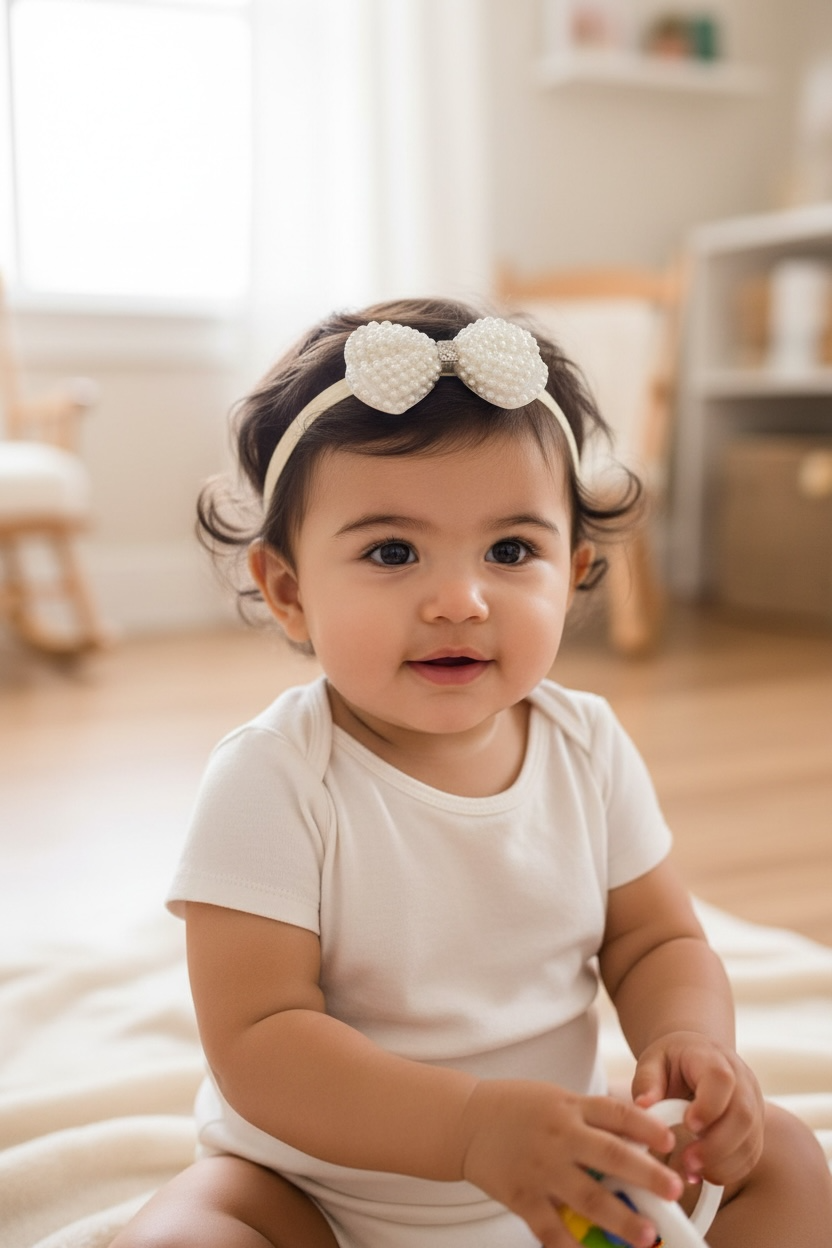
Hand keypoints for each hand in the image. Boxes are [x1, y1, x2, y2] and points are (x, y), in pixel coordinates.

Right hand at [458, 1080, 683, 1247]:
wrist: (464, 1120)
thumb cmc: (515, 1107)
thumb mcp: (557, 1099)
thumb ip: (592, 1117)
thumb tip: (638, 1138)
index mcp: (570, 1107)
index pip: (617, 1113)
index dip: (647, 1127)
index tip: (671, 1142)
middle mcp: (560, 1136)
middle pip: (611, 1155)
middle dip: (647, 1175)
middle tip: (674, 1190)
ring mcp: (541, 1168)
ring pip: (588, 1196)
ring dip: (620, 1218)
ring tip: (645, 1236)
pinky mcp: (522, 1196)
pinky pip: (550, 1228)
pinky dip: (570, 1247)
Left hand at [632, 1031, 764, 1186]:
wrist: (697, 1055)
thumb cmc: (672, 1060)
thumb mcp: (653, 1061)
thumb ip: (647, 1081)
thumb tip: (643, 1107)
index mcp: (713, 1058)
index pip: (722, 1079)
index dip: (709, 1106)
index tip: (688, 1126)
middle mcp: (742, 1081)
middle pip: (743, 1115)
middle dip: (717, 1145)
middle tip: (688, 1161)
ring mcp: (753, 1105)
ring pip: (750, 1140)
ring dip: (723, 1163)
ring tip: (692, 1171)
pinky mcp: (754, 1129)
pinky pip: (750, 1155)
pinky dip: (729, 1170)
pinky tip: (704, 1174)